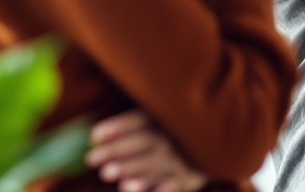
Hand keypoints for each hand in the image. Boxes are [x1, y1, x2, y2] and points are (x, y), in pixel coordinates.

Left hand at [86, 110, 206, 191]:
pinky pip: (172, 185)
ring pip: (154, 163)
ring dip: (131, 168)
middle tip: (92, 159)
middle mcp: (172, 138)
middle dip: (117, 149)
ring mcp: (181, 159)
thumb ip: (129, 129)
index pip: (140, 119)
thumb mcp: (157, 124)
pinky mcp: (188, 179)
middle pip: (143, 141)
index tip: (94, 136)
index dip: (118, 126)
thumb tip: (91, 138)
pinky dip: (159, 188)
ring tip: (107, 173)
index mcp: (162, 120)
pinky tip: (137, 188)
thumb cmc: (170, 137)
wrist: (213, 148)